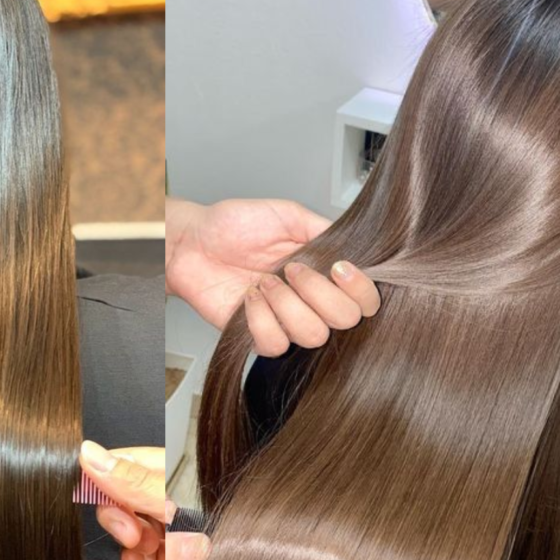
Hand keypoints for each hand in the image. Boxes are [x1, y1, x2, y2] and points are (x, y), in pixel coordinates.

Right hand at [79, 441, 208, 559]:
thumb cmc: (233, 535)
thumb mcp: (175, 506)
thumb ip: (135, 484)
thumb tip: (93, 455)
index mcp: (178, 472)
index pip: (130, 461)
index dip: (107, 474)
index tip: (97, 490)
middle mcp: (174, 498)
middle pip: (125, 496)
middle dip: (119, 513)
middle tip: (130, 530)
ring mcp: (173, 531)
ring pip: (130, 527)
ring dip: (129, 539)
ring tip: (144, 547)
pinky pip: (140, 554)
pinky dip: (134, 558)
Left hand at [166, 198, 380, 355]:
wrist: (193, 242)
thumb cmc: (234, 226)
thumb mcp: (288, 215)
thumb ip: (325, 230)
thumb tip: (354, 250)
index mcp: (325, 274)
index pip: (367, 300)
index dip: (360, 289)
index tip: (338, 267)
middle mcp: (312, 301)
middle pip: (346, 320)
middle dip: (318, 292)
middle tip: (291, 269)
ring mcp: (288, 322)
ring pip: (313, 335)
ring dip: (287, 304)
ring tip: (263, 281)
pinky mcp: (260, 338)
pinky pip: (275, 344)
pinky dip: (260, 319)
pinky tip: (249, 298)